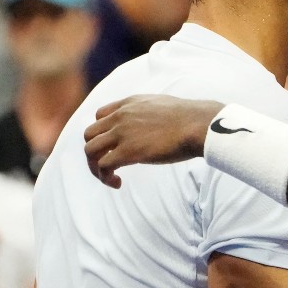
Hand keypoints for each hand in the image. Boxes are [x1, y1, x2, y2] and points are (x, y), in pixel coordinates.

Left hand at [84, 95, 220, 186]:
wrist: (198, 124)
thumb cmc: (190, 119)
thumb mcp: (164, 106)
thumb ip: (150, 113)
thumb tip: (158, 124)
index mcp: (129, 104)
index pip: (100, 116)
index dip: (103, 133)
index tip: (114, 147)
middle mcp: (121, 116)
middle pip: (90, 134)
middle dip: (95, 152)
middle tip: (109, 166)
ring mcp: (122, 133)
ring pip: (90, 150)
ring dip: (96, 167)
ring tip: (110, 178)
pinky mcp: (128, 151)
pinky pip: (103, 165)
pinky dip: (105, 177)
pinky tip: (118, 183)